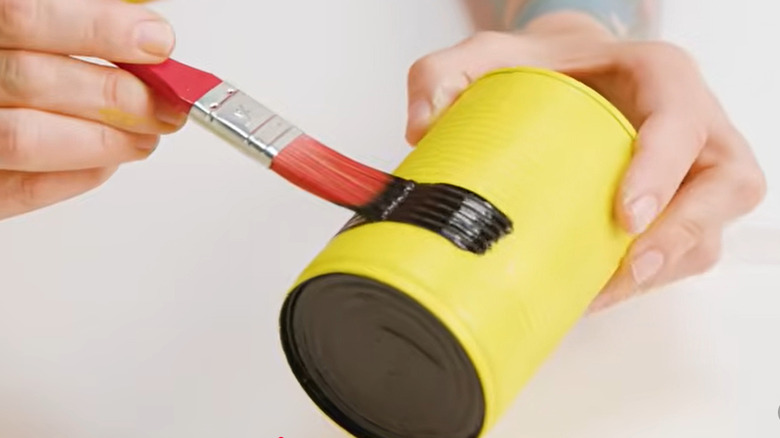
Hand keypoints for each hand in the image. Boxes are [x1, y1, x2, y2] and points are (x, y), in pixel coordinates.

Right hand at [0, 0, 182, 219]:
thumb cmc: (21, 56)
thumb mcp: (43, 20)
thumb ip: (79, 17)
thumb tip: (145, 34)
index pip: (23, 15)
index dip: (98, 29)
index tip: (156, 41)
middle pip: (31, 80)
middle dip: (115, 94)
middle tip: (165, 103)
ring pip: (24, 139)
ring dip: (103, 139)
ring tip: (147, 134)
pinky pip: (21, 188)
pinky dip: (77, 175)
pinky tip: (112, 159)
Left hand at [405, 13, 766, 311]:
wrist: (568, 81)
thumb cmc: (547, 69)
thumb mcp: (492, 55)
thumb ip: (444, 72)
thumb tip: (420, 127)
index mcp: (660, 78)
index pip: (683, 123)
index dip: (663, 170)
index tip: (624, 215)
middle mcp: (693, 124)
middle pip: (726, 184)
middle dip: (683, 232)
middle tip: (627, 267)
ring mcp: (693, 171)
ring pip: (709, 228)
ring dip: (664, 268)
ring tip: (601, 290)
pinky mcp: (678, 208)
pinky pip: (685, 251)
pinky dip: (646, 279)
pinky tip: (597, 290)